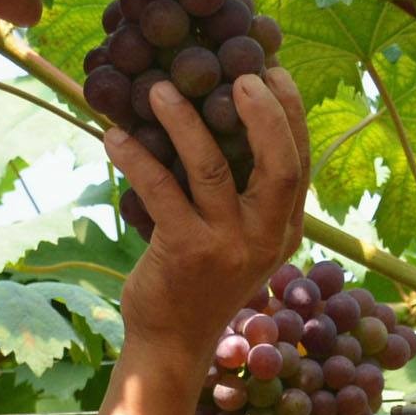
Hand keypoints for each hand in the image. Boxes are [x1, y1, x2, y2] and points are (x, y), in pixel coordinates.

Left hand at [101, 69, 312, 353]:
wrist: (173, 343)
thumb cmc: (202, 283)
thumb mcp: (242, 242)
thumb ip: (248, 196)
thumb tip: (226, 121)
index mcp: (286, 229)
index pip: (301, 162)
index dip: (291, 113)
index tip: (272, 71)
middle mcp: (265, 237)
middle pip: (279, 163)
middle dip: (264, 112)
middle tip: (240, 74)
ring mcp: (228, 247)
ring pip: (214, 169)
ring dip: (185, 122)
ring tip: (160, 89)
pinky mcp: (186, 252)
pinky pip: (161, 189)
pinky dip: (136, 156)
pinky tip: (114, 135)